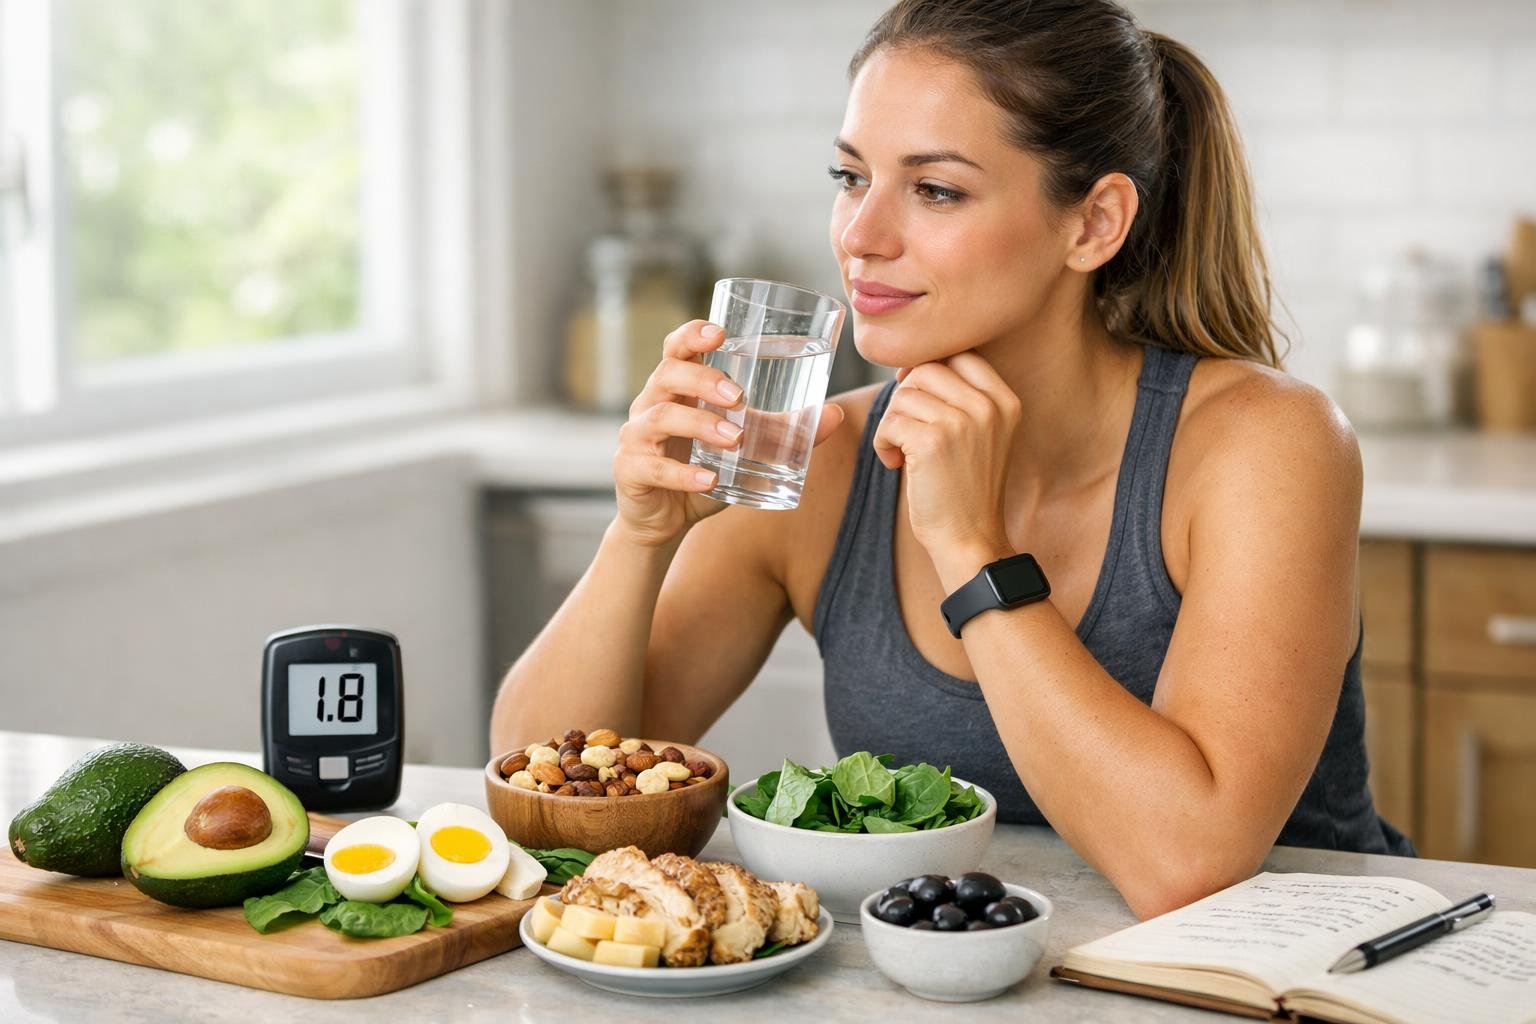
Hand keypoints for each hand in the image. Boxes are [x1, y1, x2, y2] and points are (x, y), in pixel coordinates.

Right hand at [612, 320, 844, 546]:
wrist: (664, 520)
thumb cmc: (703, 469)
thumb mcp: (745, 448)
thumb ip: (782, 431)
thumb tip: (834, 415)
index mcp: (677, 388)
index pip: (676, 348)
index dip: (692, 334)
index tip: (720, 332)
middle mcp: (651, 404)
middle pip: (668, 374)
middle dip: (703, 380)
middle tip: (739, 398)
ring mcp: (636, 437)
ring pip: (661, 417)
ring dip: (700, 424)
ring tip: (734, 439)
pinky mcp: (629, 471)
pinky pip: (654, 467)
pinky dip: (683, 474)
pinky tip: (708, 480)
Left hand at [872, 352, 1019, 564]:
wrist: (971, 539)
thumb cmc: (966, 489)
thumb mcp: (980, 434)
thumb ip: (958, 397)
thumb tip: (910, 368)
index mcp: (1005, 401)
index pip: (960, 355)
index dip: (929, 369)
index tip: (916, 398)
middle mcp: (988, 406)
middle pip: (926, 369)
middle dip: (906, 399)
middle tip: (907, 432)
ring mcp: (962, 422)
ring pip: (904, 395)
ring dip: (893, 423)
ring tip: (903, 452)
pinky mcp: (932, 442)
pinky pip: (889, 422)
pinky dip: (883, 443)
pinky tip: (896, 464)